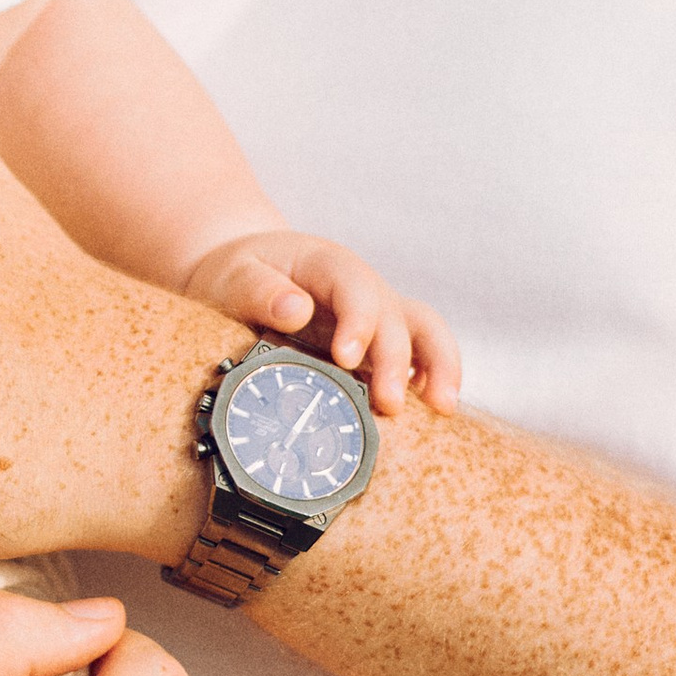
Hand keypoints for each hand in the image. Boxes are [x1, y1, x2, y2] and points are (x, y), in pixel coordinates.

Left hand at [178, 230, 459, 418]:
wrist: (247, 277)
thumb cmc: (239, 275)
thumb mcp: (234, 275)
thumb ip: (257, 290)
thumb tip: (295, 311)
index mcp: (329, 265)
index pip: (356, 287)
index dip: (358, 322)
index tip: (345, 357)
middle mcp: (364, 289)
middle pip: (395, 316)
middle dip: (395, 361)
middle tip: (387, 405)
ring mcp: (378, 317)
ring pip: (425, 330)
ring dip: (439, 366)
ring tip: (442, 407)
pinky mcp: (380, 346)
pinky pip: (420, 356)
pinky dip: (432, 379)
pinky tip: (433, 409)